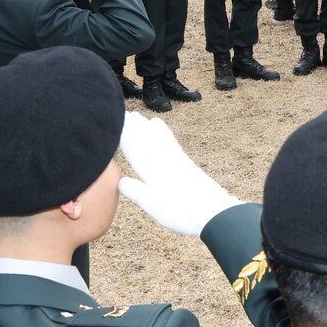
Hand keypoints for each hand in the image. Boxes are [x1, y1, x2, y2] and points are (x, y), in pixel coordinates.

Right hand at [119, 112, 240, 236]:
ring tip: (137, 116)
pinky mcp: (186, 163)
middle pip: (146, 139)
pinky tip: (158, 126)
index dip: (123, 135)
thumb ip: (137, 192)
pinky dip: (162, 131)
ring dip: (146, 127)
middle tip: (121, 113)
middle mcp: (165, 160)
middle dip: (133, 126)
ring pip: (157, 138)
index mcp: (154, 170)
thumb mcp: (154, 207)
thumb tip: (120, 181)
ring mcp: (177, 159)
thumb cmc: (183, 212)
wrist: (215, 212)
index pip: (134, 148)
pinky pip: (169, 141)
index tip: (112, 122)